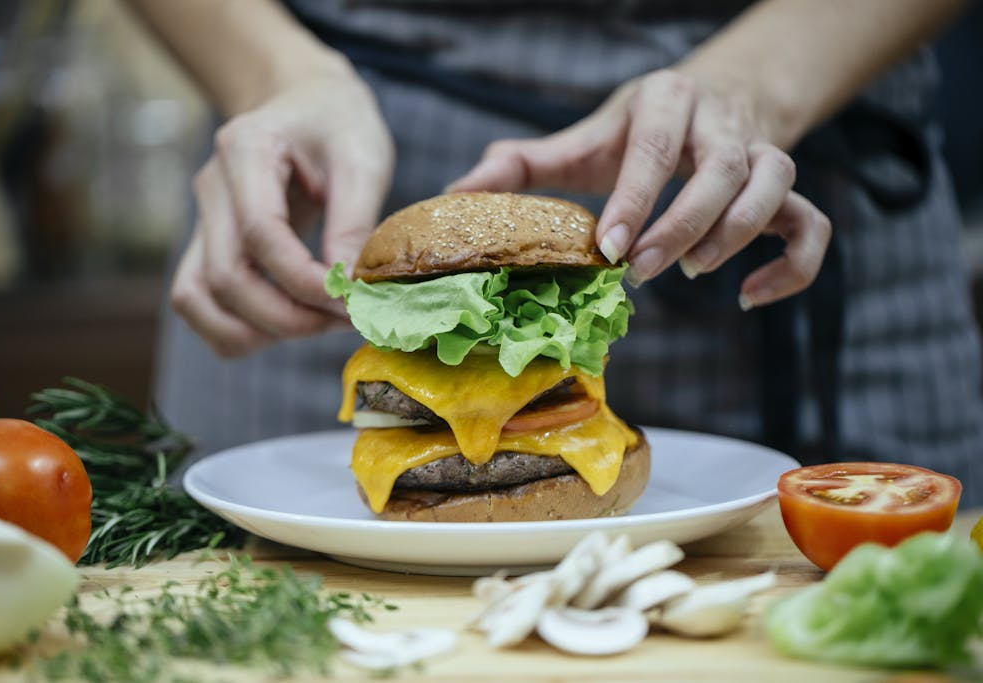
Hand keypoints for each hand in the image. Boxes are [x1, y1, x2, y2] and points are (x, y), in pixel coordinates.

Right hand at [170, 66, 394, 356]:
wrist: (308, 104)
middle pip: (225, 277)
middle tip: (343, 320)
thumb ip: (354, 221)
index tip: (349, 300)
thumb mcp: (364, 157)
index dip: (303, 279)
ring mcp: (202, 219)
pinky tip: (288, 324)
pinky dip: (236, 330)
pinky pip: (199, 304)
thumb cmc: (338, 126)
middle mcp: (211, 187)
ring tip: (316, 326)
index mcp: (245, 149)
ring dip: (255, 331)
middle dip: (287, 316)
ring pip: (196, 299)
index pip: (259, 233)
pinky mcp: (207, 246)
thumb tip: (346, 288)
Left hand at [449, 69, 830, 308]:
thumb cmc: (638, 129)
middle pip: (721, 170)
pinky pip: (812, 225)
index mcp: (664, 102)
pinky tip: (749, 296)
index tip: (608, 251)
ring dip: (737, 235)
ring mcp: (762, 153)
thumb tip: (456, 196)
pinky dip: (793, 265)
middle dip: (681, 226)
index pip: (652, 149)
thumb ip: (524, 165)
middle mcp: (721, 123)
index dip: (635, 200)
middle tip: (641, 274)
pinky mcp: (787, 189)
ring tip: (691, 274)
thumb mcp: (584, 139)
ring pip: (775, 185)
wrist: (714, 99)